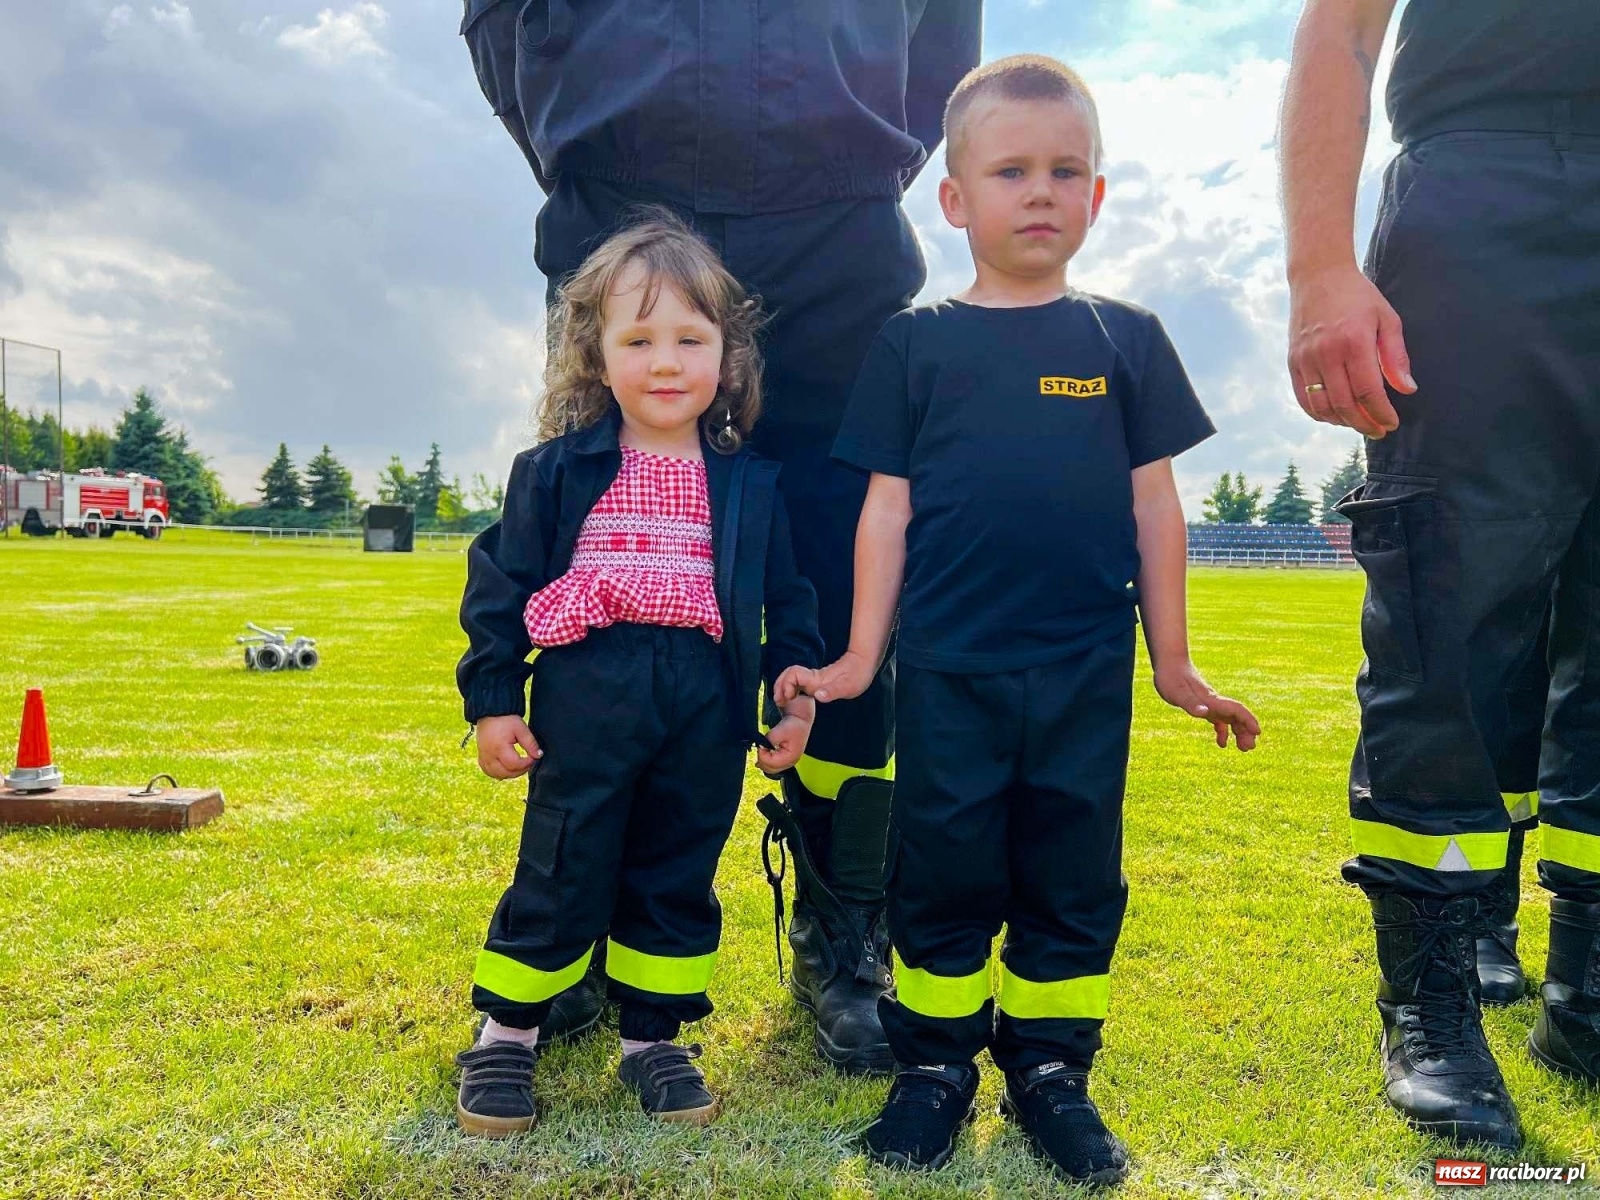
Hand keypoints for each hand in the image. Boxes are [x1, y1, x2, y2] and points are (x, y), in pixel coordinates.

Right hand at [475, 714, 542, 778]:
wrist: (490, 711)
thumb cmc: (506, 719)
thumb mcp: (521, 729)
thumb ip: (530, 743)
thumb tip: (539, 755)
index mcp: (499, 748)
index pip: (515, 764)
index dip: (527, 764)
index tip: (534, 757)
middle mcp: (489, 755)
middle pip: (506, 773)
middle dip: (520, 771)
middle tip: (529, 762)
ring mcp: (484, 756)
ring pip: (496, 775)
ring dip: (509, 774)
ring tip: (519, 766)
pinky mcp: (481, 756)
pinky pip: (488, 771)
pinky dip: (498, 773)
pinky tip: (506, 769)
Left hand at [757, 710, 812, 773]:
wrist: (800, 722)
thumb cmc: (794, 725)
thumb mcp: (780, 730)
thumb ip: (769, 740)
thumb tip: (761, 746)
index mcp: (791, 757)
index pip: (771, 763)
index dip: (762, 755)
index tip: (761, 745)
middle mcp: (791, 762)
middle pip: (770, 769)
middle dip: (762, 759)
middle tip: (760, 747)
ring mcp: (789, 763)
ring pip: (770, 769)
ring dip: (764, 761)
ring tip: (762, 750)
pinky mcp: (786, 760)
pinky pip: (773, 766)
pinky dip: (767, 762)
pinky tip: (763, 755)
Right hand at [774, 650, 875, 704]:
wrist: (863, 664)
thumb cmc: (858, 675)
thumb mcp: (848, 686)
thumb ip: (832, 691)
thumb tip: (818, 695)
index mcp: (817, 679)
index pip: (794, 674)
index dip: (787, 684)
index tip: (787, 696)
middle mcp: (812, 678)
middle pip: (787, 676)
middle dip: (779, 686)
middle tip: (778, 701)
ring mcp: (813, 680)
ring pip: (790, 679)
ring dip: (782, 688)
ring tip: (780, 701)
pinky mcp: (815, 683)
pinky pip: (797, 684)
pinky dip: (789, 690)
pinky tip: (790, 699)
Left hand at [1152, 661, 1260, 750]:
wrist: (1169, 662)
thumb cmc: (1171, 677)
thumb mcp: (1177, 692)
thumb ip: (1191, 703)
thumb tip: (1206, 713)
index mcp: (1211, 699)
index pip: (1235, 709)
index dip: (1248, 720)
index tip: (1257, 732)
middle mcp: (1214, 701)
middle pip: (1236, 716)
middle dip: (1246, 731)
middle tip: (1249, 748)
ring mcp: (1210, 703)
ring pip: (1230, 719)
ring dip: (1239, 732)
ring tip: (1243, 748)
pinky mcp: (1203, 705)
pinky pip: (1218, 720)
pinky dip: (1223, 731)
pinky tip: (1222, 743)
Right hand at [1287, 264, 1414, 438]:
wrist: (1318, 277)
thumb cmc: (1358, 296)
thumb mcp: (1387, 319)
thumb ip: (1396, 356)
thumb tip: (1407, 389)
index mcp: (1354, 341)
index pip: (1368, 391)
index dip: (1381, 413)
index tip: (1391, 423)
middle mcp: (1326, 353)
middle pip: (1345, 404)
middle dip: (1364, 423)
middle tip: (1378, 431)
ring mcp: (1306, 358)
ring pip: (1322, 406)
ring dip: (1342, 422)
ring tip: (1358, 423)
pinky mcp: (1293, 361)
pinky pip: (1304, 398)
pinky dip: (1319, 413)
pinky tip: (1335, 415)